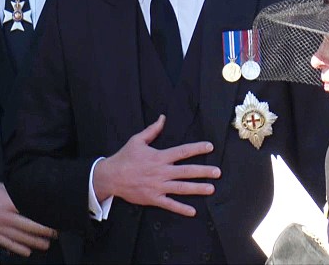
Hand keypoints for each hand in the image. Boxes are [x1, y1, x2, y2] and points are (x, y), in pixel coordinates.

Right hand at [0, 181, 57, 256]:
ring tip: (46, 245)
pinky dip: (19, 249)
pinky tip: (28, 252)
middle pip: (30, 227)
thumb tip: (25, 192)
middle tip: (56, 234)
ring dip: (36, 243)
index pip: (31, 211)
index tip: (54, 218)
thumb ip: (12, 191)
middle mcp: (6, 218)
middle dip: (45, 232)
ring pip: (22, 238)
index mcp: (9, 203)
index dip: (44, 217)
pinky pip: (9, 245)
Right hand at [93, 115, 219, 216]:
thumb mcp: (137, 140)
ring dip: (197, 188)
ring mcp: (158, 186)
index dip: (197, 148)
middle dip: (203, 171)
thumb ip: (152, 130)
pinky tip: (193, 211)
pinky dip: (181, 208)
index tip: (210, 147)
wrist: (110, 176)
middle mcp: (161, 172)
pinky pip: (169, 204)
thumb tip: (162, 118)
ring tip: (211, 188)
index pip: (182, 151)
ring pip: (181, 188)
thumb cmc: (124, 157)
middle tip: (217, 172)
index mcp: (158, 157)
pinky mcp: (153, 198)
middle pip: (186, 171)